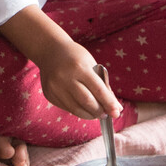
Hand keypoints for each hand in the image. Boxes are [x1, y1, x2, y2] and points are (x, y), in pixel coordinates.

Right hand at [0, 5, 119, 120]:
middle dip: (99, 111)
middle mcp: (65, 77)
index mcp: (79, 67)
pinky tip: (81, 106)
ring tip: (96, 113)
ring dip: (89, 114)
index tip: (116, 113)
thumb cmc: (76, 58)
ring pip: (76, 109)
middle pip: (87, 102)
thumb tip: (116, 108)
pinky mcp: (49, 94)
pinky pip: (67, 108)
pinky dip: (78, 110)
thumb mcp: (92, 66)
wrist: (50, 50)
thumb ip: (103, 87)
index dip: (109, 103)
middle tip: (106, 113)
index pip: (98, 90)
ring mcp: (55, 87)